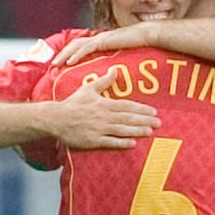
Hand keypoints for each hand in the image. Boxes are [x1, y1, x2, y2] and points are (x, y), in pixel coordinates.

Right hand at [33, 67, 160, 148]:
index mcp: (104, 104)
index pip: (126, 106)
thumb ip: (103, 81)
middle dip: (144, 120)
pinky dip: (121, 143)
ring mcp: (99, 129)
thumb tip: (115, 70)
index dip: (141, 109)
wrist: (56, 119)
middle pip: (128, 118)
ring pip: (122, 130)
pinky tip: (132, 143)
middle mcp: (103, 116)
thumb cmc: (73, 104)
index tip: (153, 111)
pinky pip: (110, 142)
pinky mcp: (93, 141)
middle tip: (159, 123)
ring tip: (150, 132)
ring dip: (137, 131)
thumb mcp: (88, 89)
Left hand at [54, 27, 144, 67]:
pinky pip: (86, 48)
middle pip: (74, 44)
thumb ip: (116, 62)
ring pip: (76, 45)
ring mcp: (100, 39)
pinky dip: (76, 55)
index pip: (81, 46)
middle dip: (62, 53)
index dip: (70, 53)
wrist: (148, 36)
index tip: (61, 63)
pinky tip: (69, 62)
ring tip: (56, 63)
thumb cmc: (140, 46)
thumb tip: (113, 74)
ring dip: (65, 54)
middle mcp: (98, 39)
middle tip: (53, 64)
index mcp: (101, 42)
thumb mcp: (124, 55)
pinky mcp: (103, 40)